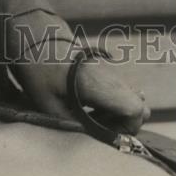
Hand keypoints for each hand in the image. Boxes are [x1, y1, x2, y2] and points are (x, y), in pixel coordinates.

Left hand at [14, 54, 150, 133]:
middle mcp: (109, 79)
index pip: (136, 110)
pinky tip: (90, 105)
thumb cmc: (39, 69)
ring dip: (119, 114)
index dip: (128, 128)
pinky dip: (112, 104)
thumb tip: (90, 137)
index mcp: (99, 86)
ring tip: (92, 116)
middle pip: (141, 107)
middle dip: (126, 124)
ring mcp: (108, 74)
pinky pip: (120, 92)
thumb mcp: (47, 102)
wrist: (35, 38)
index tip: (104, 132)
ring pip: (131, 99)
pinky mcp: (103, 72)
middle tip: (99, 126)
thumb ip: (71, 123)